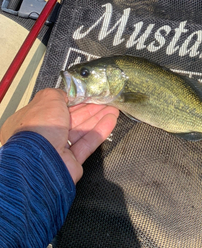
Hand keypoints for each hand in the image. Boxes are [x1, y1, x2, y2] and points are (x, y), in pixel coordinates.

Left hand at [0, 88, 118, 183]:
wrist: (40, 160)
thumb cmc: (40, 126)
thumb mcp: (48, 98)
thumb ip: (59, 94)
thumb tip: (67, 95)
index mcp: (33, 119)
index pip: (56, 107)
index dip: (73, 100)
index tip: (88, 94)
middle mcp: (44, 134)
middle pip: (71, 118)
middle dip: (90, 108)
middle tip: (105, 100)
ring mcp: (57, 149)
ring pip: (81, 130)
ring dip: (98, 118)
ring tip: (114, 109)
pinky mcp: (71, 161)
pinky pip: (87, 143)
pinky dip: (100, 131)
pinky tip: (111, 120)